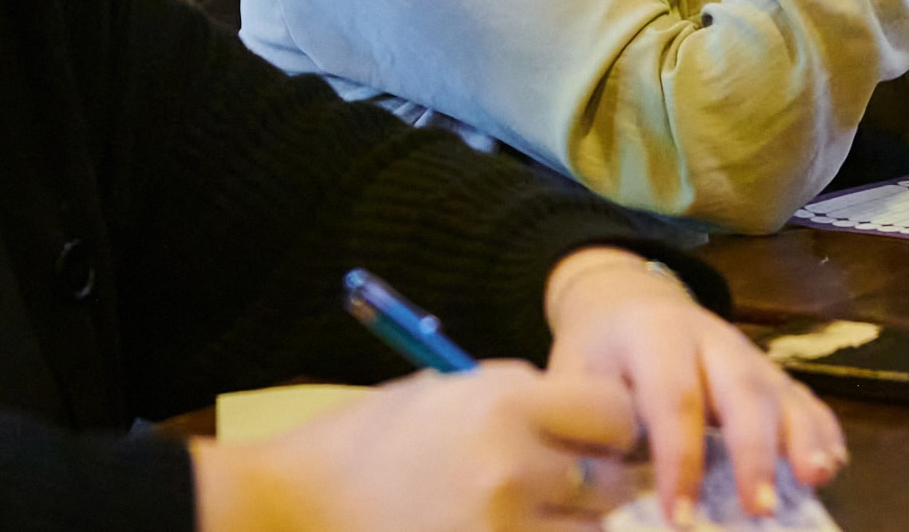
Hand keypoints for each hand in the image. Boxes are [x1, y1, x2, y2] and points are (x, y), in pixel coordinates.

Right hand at [193, 361, 636, 531]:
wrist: (294, 505)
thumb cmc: (367, 440)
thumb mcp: (445, 389)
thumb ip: (518, 393)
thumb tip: (583, 412)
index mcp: (505, 404)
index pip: (614, 414)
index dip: (614, 425)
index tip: (601, 434)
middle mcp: (513, 468)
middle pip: (610, 482)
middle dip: (600, 483)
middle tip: (575, 483)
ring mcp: (500, 529)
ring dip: (575, 526)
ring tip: (535, 511)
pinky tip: (514, 527)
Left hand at [544, 248, 845, 525]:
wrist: (624, 307)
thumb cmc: (598, 359)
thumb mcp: (576, 381)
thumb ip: (589, 431)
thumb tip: (596, 492)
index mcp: (652, 336)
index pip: (672, 396)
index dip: (680, 457)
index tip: (681, 516)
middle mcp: (708, 337)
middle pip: (739, 389)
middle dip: (752, 451)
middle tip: (759, 509)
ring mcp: (745, 351)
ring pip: (778, 390)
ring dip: (799, 437)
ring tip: (814, 480)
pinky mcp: (768, 370)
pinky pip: (802, 396)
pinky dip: (821, 429)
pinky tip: (832, 464)